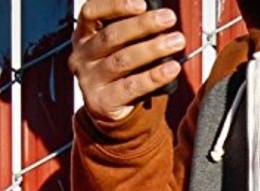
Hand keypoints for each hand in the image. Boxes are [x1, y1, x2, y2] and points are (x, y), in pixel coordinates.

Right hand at [69, 0, 184, 124]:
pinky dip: (154, 76)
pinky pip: (132, 87)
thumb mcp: (116, 48)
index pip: (91, 12)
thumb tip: (157, 16)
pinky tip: (172, 68)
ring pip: (123, 60)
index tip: (142, 4)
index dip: (115, 6)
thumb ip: (129, 33)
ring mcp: (90, 79)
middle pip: (112, 36)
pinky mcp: (103, 101)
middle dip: (143, 25)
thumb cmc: (118, 73)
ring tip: (177, 41)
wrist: (107, 112)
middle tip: (169, 18)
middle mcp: (82, 55)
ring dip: (153, 49)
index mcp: (83, 36)